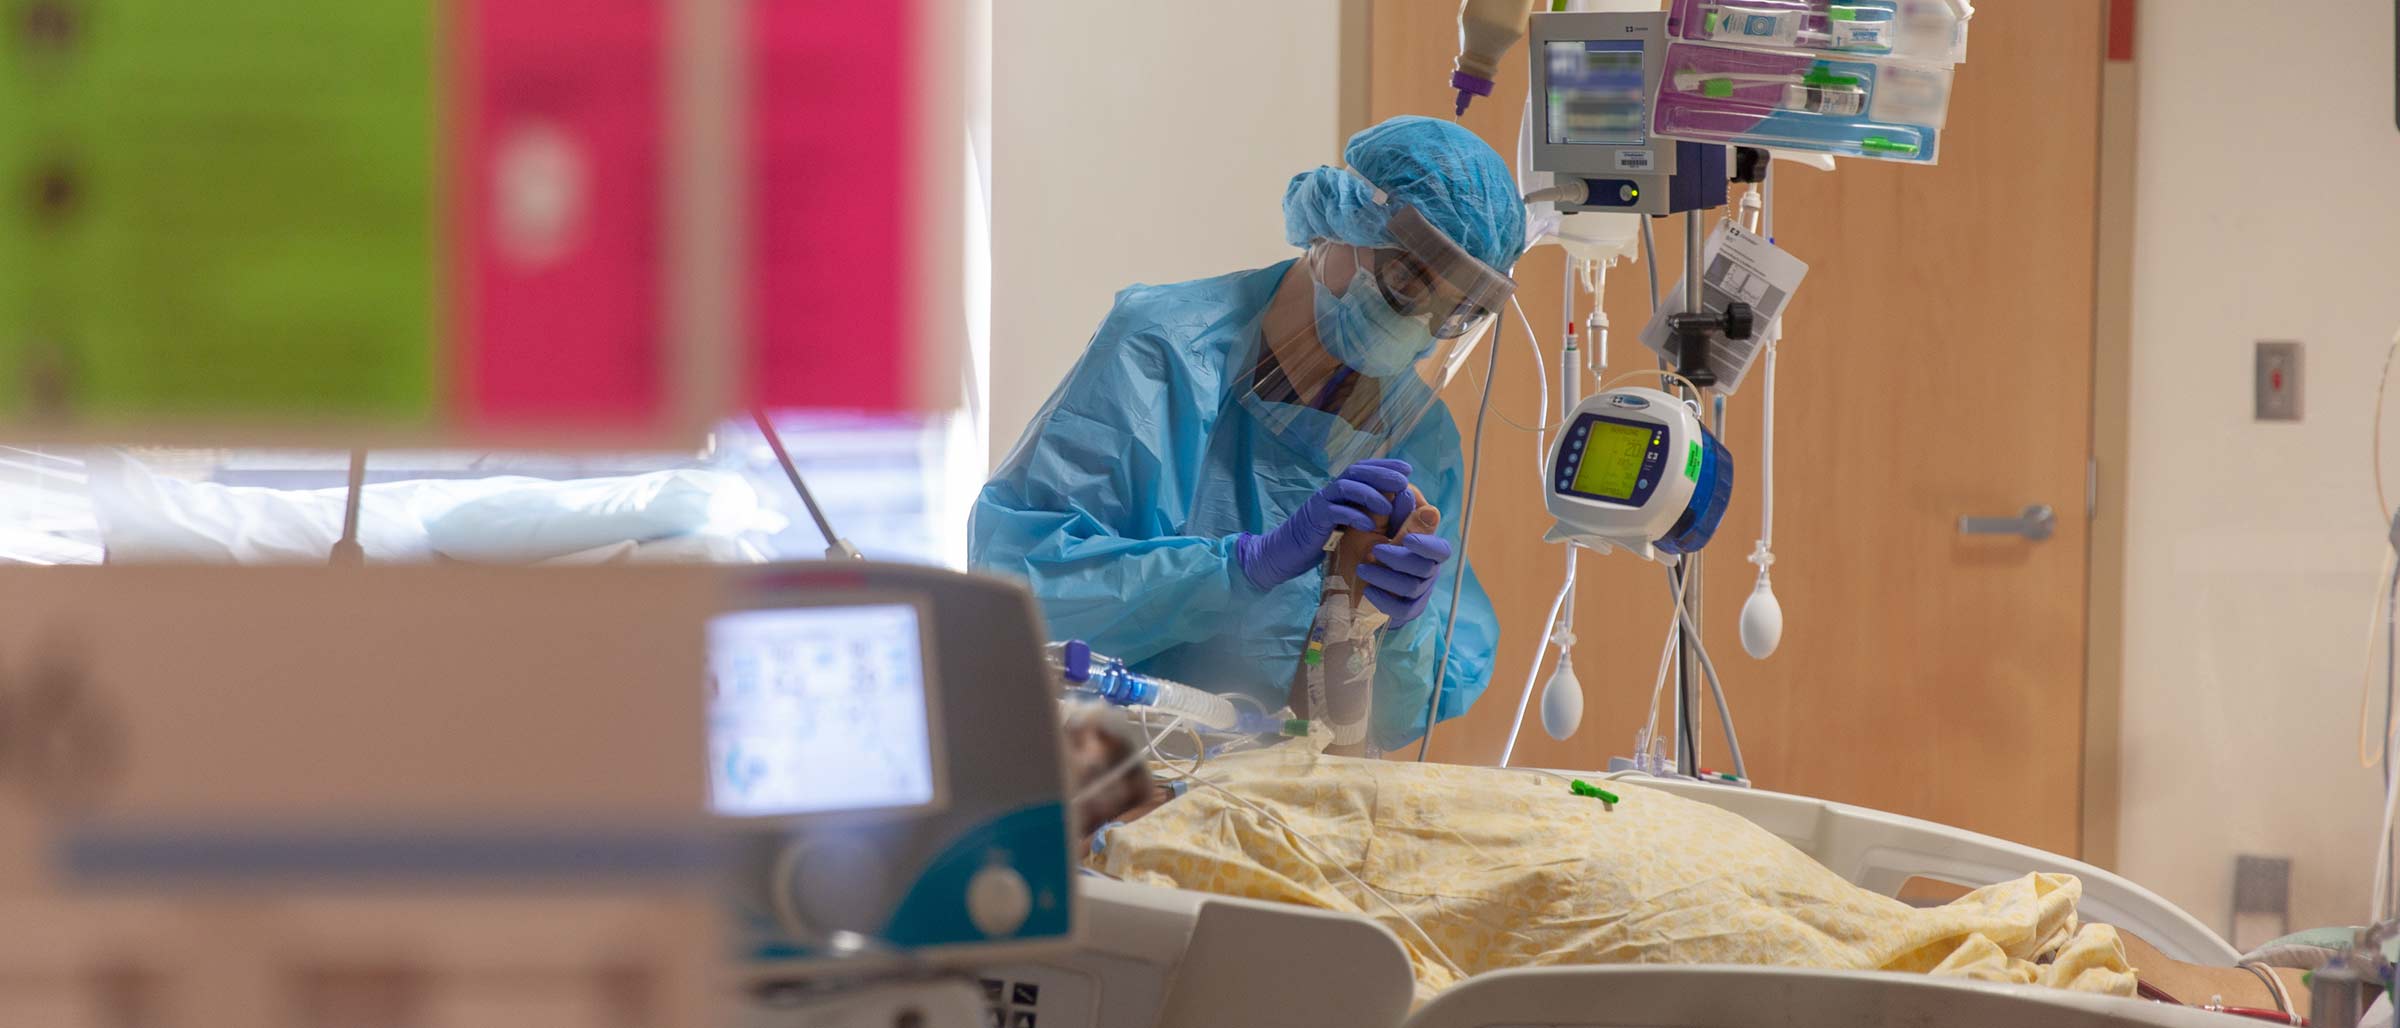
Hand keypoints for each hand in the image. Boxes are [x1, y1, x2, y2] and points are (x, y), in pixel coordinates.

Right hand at [1234, 458, 1410, 589]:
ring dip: (1370, 494)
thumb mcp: (1346, 527)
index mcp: (1340, 491)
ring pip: (1347, 487)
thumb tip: (1395, 511)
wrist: (1283, 555)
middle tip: (1403, 481)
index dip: (1385, 466)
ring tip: (1389, 507)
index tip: (1408, 469)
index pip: (1364, 469)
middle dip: (1382, 474)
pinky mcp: (1314, 519)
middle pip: (1357, 472)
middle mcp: (1330, 492)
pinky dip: (1354, 515)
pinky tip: (1368, 524)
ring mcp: (1321, 503)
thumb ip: (1363, 515)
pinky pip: (1335, 511)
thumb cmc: (1319, 544)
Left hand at [1358, 485, 1451, 627]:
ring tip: (1362, 568)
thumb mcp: (1373, 527)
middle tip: (1374, 550)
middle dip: (1399, 559)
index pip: (1440, 549)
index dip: (1428, 544)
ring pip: (1411, 587)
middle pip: (1426, 568)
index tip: (1408, 540)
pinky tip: (1369, 590)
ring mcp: (1417, 592)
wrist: (1345, 581)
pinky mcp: (1405, 610)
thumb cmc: (1363, 547)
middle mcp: (1426, 570)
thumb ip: (1391, 513)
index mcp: (1424, 548)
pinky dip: (1385, 600)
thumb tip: (1406, 490)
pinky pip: (1402, 610)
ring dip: (1386, 576)